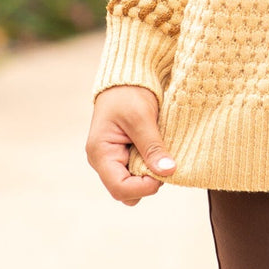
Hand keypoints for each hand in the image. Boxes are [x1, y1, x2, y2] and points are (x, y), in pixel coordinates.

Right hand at [85, 85, 175, 205]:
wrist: (127, 77)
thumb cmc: (128, 93)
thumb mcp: (141, 117)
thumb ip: (152, 146)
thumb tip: (168, 172)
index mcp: (101, 154)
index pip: (119, 188)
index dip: (144, 187)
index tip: (165, 173)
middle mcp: (104, 161)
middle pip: (126, 191)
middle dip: (147, 182)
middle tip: (164, 161)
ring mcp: (114, 159)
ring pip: (134, 183)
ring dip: (150, 173)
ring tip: (161, 152)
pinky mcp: (125, 154)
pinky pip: (138, 170)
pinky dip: (151, 164)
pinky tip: (159, 149)